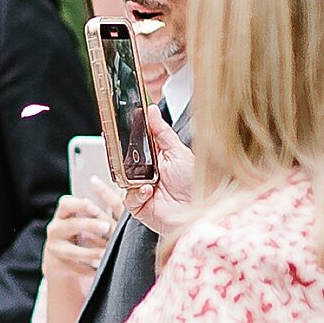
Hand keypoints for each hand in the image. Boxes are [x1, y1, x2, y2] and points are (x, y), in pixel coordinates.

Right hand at [42, 183, 119, 304]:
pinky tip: (100, 269)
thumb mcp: (86, 222)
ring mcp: (55, 248)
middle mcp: (55, 229)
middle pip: (70, 225)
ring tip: (106, 253)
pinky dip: (89, 270)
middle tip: (106, 227)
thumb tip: (123, 198)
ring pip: (71, 251)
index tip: (95, 207)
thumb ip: (98, 214)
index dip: (79, 204)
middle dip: (89, 225)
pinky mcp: (58, 266)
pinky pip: (75, 268)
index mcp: (63, 215)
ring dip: (90, 252)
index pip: (65, 204)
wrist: (63, 263)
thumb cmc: (81, 237)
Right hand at [127, 111, 192, 250]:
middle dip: (126, 155)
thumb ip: (162, 131)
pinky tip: (149, 191)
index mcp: (157, 158)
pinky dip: (137, 193)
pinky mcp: (138, 206)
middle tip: (130, 151)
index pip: (137, 143)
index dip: (129, 135)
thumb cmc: (195, 185)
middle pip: (125, 160)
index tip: (124, 123)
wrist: (200, 212)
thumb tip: (151, 110)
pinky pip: (127, 197)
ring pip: (122, 178)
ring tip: (148, 177)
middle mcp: (147, 174)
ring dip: (133, 176)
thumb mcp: (179, 152)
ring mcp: (141, 190)